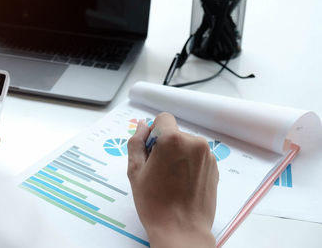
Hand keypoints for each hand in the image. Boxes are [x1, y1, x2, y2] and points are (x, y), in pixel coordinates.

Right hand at [127, 113, 217, 247]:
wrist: (181, 230)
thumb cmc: (155, 203)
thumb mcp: (135, 171)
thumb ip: (136, 142)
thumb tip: (142, 126)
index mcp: (173, 140)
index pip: (163, 119)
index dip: (153, 133)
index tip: (150, 152)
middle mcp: (194, 143)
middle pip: (175, 133)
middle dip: (165, 145)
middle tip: (157, 170)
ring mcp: (208, 156)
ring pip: (186, 145)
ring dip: (177, 155)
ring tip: (170, 180)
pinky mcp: (215, 168)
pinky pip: (197, 157)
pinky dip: (189, 165)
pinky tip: (181, 184)